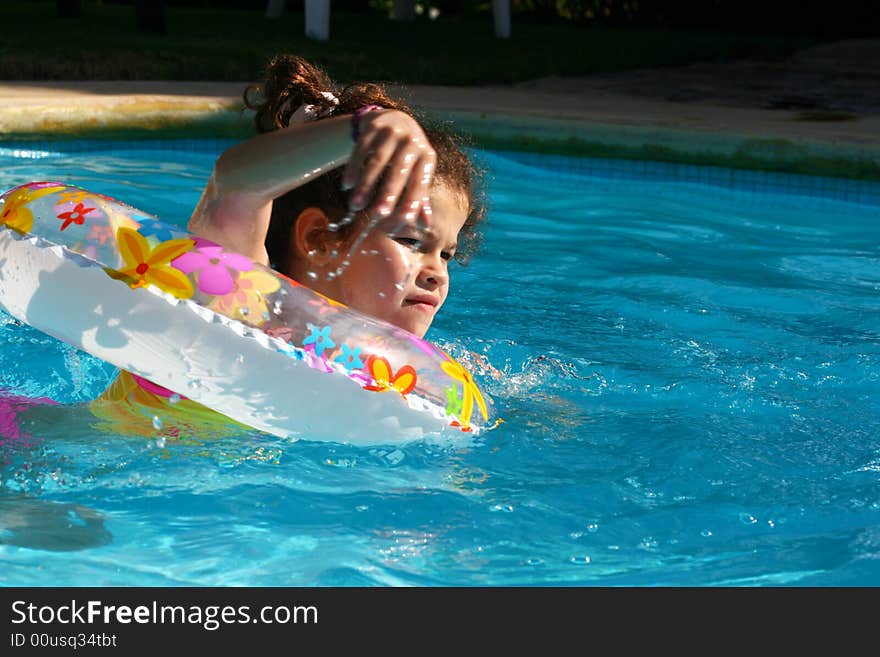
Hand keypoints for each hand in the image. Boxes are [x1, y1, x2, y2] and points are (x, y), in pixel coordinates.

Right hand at [341, 109, 436, 227]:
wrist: (396, 120)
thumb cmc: (409, 156)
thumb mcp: (418, 172)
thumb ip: (421, 198)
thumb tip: (426, 225)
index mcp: (427, 156)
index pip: (420, 182)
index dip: (413, 200)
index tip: (405, 219)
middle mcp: (412, 142)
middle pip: (399, 171)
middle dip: (388, 194)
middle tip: (378, 214)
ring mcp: (393, 132)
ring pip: (377, 161)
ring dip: (365, 184)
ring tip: (355, 205)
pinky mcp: (374, 126)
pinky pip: (361, 149)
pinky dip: (353, 168)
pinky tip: (347, 185)